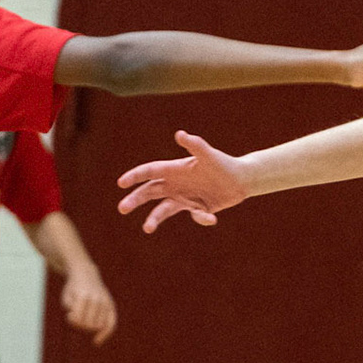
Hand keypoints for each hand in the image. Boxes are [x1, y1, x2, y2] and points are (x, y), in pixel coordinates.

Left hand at [61, 267, 116, 344]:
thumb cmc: (73, 289)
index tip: (69, 316)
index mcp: (83, 296)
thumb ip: (71, 313)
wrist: (86, 274)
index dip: (72, 321)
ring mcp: (105, 302)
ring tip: (84, 320)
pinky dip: (105, 334)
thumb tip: (81, 324)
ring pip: (98, 326)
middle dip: (81, 325)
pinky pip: (111, 324)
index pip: (79, 319)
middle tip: (76, 319)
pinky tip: (96, 342)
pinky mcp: (111, 305)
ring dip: (90, 328)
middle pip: (89, 325)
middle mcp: (97, 299)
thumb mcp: (66, 299)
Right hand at [117, 130, 249, 231]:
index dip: (135, 176)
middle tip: (122, 208)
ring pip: (163, 209)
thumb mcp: (208, 155)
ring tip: (147, 228)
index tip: (121, 183)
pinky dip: (201, 218)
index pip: (150, 172)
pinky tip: (211, 217)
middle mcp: (175, 184)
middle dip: (135, 199)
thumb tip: (180, 134)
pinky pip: (194, 216)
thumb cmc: (222, 163)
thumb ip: (195, 145)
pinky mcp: (196, 208)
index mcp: (174, 169)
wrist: (241, 179)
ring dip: (154, 218)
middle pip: (149, 192)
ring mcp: (184, 197)